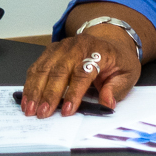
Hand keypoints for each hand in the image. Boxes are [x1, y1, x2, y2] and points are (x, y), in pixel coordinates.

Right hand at [21, 31, 139, 116]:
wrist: (110, 42)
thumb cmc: (118, 61)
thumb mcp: (127, 75)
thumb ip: (116, 89)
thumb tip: (107, 103)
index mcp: (98, 51)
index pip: (83, 73)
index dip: (74, 93)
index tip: (67, 111)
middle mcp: (77, 46)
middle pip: (59, 71)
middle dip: (49, 94)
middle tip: (42, 113)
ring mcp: (62, 47)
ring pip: (44, 69)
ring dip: (35, 90)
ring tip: (30, 109)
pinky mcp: (51, 51)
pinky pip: (37, 67)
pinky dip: (30, 83)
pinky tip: (27, 98)